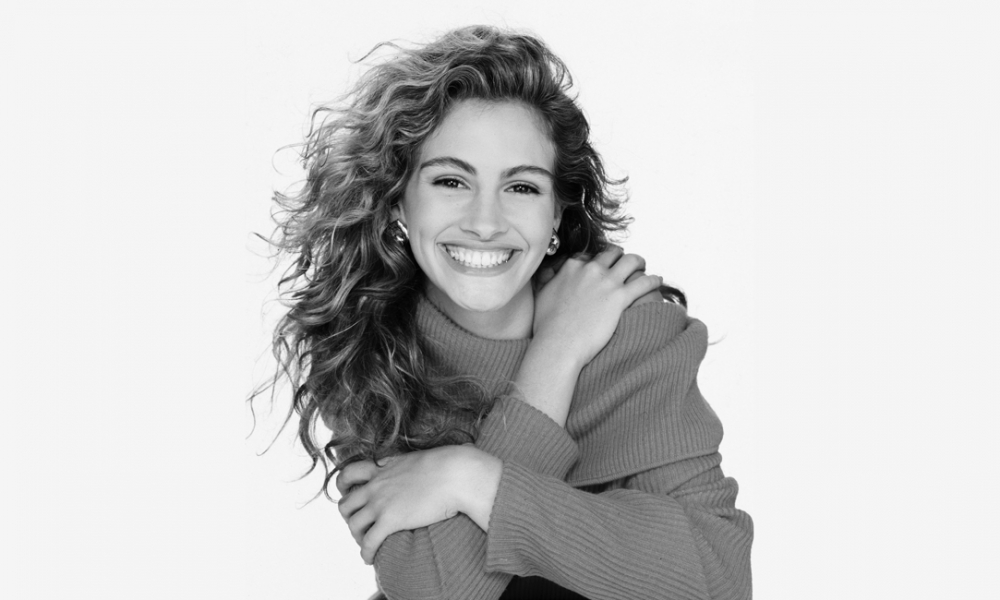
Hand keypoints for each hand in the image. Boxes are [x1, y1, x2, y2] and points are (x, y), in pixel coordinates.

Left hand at [335, 445, 501, 563]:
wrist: (456, 474)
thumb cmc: (449, 464)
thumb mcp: (421, 458)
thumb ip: (413, 463)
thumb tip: (433, 460)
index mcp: (383, 467)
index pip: (349, 473)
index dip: (343, 487)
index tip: (348, 494)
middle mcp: (376, 485)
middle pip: (345, 504)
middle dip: (349, 517)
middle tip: (361, 525)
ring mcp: (381, 503)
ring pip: (353, 524)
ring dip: (357, 537)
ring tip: (367, 544)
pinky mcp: (390, 521)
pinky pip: (369, 542)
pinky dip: (366, 553)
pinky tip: (369, 559)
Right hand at [533, 245, 661, 368]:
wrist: (558, 345)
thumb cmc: (548, 326)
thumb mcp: (542, 295)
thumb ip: (548, 280)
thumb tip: (550, 274)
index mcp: (572, 267)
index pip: (591, 255)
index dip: (600, 261)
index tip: (604, 267)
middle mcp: (591, 269)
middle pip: (613, 254)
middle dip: (621, 258)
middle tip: (626, 265)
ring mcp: (607, 282)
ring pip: (632, 261)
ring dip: (639, 263)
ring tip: (643, 268)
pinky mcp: (620, 297)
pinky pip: (644, 282)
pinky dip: (654, 280)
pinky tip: (658, 282)